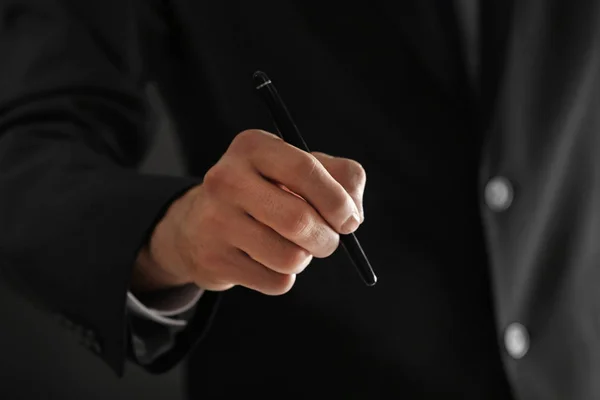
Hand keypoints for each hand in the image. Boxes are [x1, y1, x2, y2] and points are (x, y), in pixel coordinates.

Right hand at [132, 129, 365, 294]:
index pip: (305, 170)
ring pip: (290, 258)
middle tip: (327, 241)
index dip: (337, 201)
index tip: (349, 220)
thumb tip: (352, 217)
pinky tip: (266, 262)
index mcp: (253, 147)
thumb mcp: (301, 171)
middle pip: (298, 220)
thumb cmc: (268, 193)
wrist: (201, 226)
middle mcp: (227, 179)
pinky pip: (275, 282)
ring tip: (291, 247)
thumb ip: (342, 179)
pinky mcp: (213, 260)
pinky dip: (284, 278)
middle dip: (327, 239)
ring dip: (304, 259)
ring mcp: (215, 220)